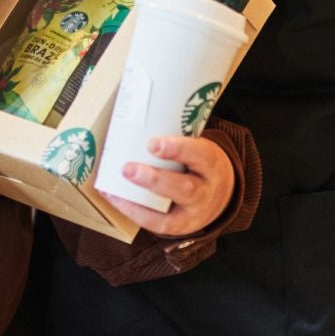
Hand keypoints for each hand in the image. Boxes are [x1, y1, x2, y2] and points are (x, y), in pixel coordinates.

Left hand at [102, 134, 233, 238]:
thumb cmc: (198, 161)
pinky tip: (114, 198)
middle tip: (127, 169)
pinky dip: (133, 212)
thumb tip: (135, 107)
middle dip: (154, 180)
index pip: (200, 155)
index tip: (153, 142)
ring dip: (138, 202)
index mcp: (212, 163)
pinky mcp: (180, 227)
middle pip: (185, 189)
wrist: (221, 193)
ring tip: (113, 188)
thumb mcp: (197, 145)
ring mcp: (194, 214)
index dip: (177, 149)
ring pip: (169, 213)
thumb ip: (175, 134)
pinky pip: (156, 224)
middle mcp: (206, 191)